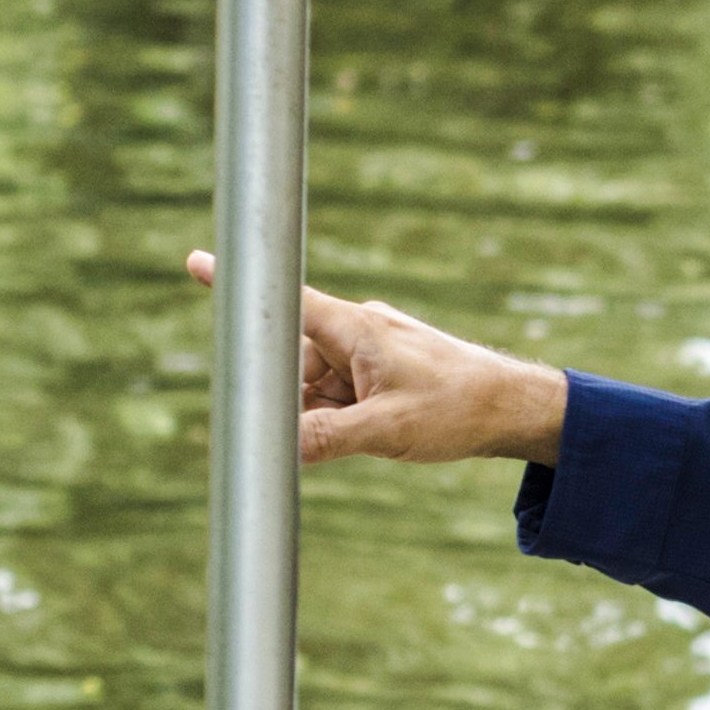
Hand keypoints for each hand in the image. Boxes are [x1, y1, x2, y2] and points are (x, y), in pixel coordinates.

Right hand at [179, 253, 567, 465]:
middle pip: (294, 360)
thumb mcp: (387, 430)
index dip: (239, 284)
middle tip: (333, 427)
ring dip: (324, 414)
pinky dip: (341, 417)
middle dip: (296, 399)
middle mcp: (357, 332)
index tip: (197, 261)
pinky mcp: (380, 372)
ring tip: (368, 433)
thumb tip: (276, 448)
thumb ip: (326, 439)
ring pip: (316, 384)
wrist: (512, 408)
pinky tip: (371, 433)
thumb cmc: (457, 408)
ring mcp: (369, 352)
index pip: (284, 301)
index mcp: (355, 329)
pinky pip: (339, 393)